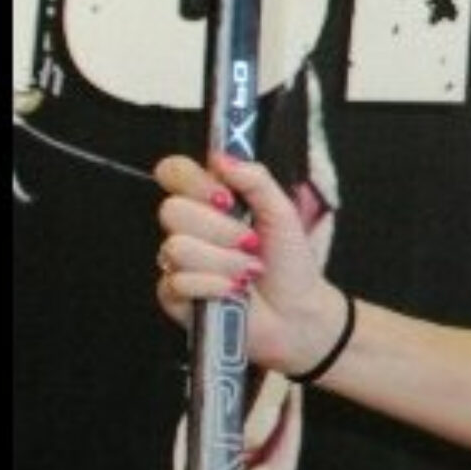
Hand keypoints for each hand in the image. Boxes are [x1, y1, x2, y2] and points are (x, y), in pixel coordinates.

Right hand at [153, 150, 347, 378]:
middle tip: (252, 244)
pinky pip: (177, 282)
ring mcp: (177, 262)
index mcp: (208, 202)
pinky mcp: (173, 296)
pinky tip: (234, 292)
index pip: (173, 172)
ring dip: (224, 262)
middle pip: (171, 211)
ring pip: (177, 248)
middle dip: (220, 230)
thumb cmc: (290, 263)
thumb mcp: (282, 214)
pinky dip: (214, 286)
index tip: (227, 199)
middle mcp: (187, 229)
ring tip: (250, 272)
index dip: (193, 182)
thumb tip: (221, 156)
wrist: (299, 313)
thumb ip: (256, 180)